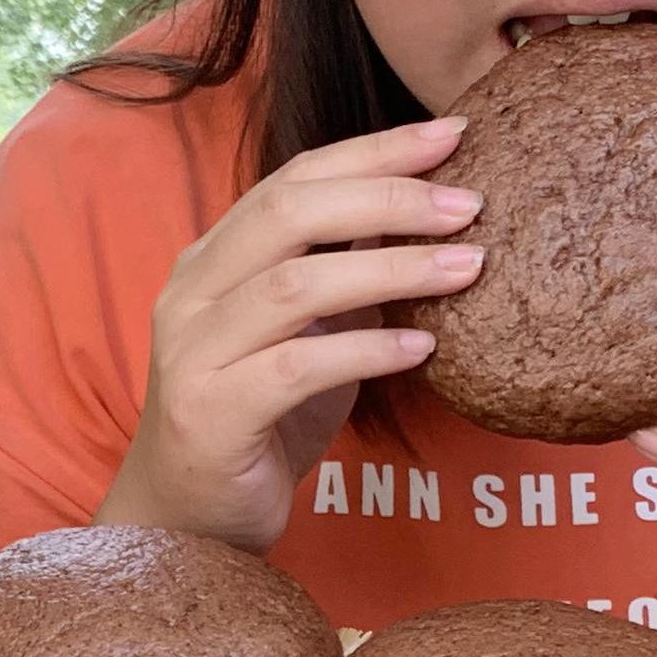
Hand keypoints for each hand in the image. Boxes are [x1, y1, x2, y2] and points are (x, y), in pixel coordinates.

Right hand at [95, 116, 480, 550]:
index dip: (374, 150)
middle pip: (290, 212)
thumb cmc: (257, 422)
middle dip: (388, 197)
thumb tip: (427, 215)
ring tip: (467, 268)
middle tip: (470, 204)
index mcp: (211, 260)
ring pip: (295, 284)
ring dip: (392, 269)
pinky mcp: (209, 413)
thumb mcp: (304, 334)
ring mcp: (192, 352)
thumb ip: (340, 276)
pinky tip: (422, 348)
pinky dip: (366, 350)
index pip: (293, 177)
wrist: (187, 522)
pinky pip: (296, 367)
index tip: (453, 135)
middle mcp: (191, 294)